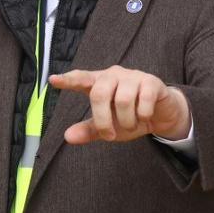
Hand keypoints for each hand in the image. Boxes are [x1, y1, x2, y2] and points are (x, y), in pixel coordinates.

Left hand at [49, 66, 190, 143]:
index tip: (52, 80)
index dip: (67, 80)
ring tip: (131, 126)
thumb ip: (89, 130)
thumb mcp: (108, 127)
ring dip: (126, 121)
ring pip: (122, 99)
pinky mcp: (151, 82)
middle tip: (110, 136)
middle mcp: (114, 75)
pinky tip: (145, 117)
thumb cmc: (129, 117)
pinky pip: (143, 100)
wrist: (161, 115)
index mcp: (99, 83)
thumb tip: (68, 137)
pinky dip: (142, 115)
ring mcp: (133, 76)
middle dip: (103, 120)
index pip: (80, 79)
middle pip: (99, 93)